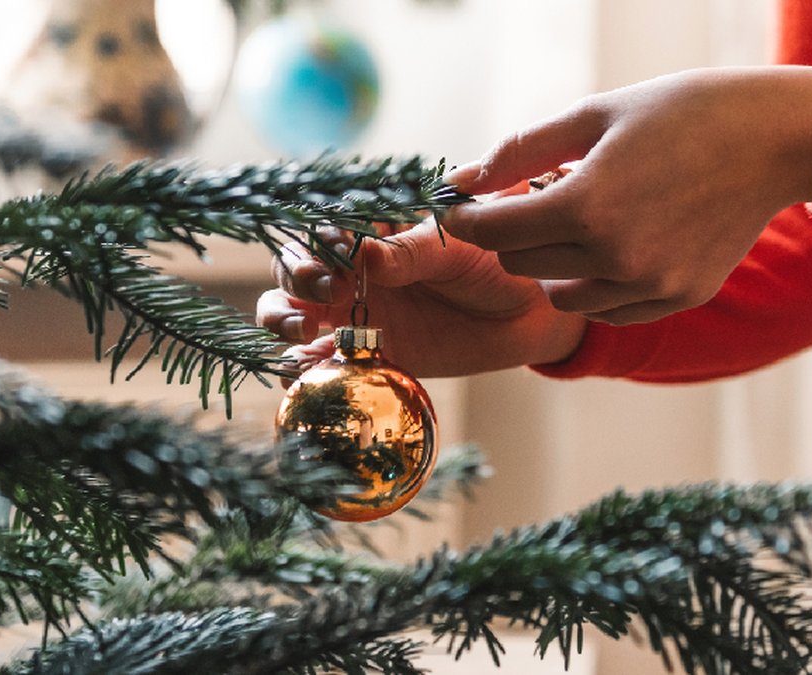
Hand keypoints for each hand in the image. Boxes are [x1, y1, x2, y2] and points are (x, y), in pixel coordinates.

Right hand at [255, 218, 587, 382]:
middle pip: (295, 266)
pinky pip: (322, 361)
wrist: (528, 313)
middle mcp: (353, 267)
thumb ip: (411, 252)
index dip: (317, 239)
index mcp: (372, 228)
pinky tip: (303, 373)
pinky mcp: (367, 352)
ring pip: (292, 309)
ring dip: (282, 318)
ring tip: (304, 330)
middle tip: (325, 289)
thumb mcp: (456, 247)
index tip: (336, 254)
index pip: (323, 226)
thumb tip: (365, 254)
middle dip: (296, 275)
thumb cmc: (494, 261)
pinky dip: (303, 368)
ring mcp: (355, 310)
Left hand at [441, 65, 811, 324]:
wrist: (774, 138)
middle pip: (521, 265)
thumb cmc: (681, 112)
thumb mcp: (593, 115)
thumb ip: (519, 151)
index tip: (462, 206)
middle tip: (534, 200)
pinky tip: (612, 246)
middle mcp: (616, 256)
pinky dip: (595, 284)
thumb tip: (459, 179)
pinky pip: (609, 309)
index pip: (493, 231)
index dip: (468, 217)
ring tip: (580, 221)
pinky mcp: (679, 297)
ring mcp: (651, 284)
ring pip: (562, 296)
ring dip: (553, 263)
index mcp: (587, 204)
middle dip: (512, 234)